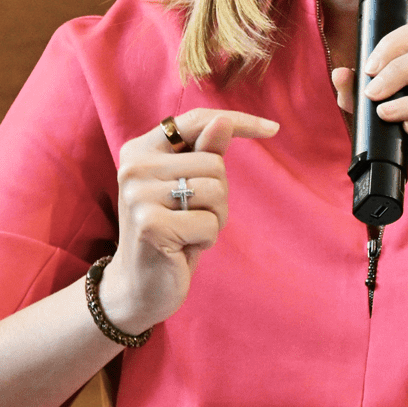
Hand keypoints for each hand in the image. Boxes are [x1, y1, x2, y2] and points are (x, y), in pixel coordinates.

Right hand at [98, 109, 278, 333]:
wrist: (137, 286)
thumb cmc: (170, 230)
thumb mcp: (188, 186)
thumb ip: (205, 152)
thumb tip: (224, 120)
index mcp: (140, 149)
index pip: (197, 120)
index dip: (239, 121)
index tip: (273, 129)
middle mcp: (134, 166)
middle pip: (214, 163)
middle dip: (219, 194)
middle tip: (193, 216)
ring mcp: (139, 195)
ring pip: (215, 191)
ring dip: (215, 218)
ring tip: (188, 231)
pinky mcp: (150, 225)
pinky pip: (209, 223)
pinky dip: (207, 239)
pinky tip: (183, 248)